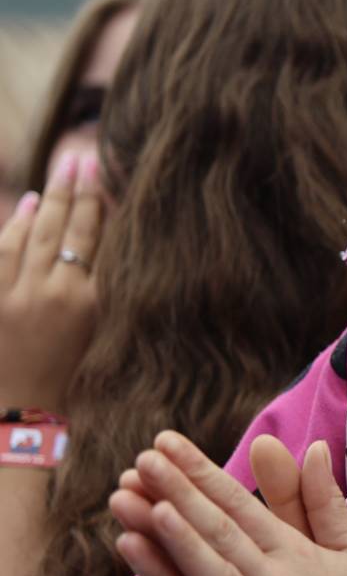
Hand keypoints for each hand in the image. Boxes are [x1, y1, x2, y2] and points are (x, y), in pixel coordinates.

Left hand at [0, 153, 102, 413]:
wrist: (23, 417)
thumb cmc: (73, 381)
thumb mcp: (99, 333)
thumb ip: (102, 290)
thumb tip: (107, 249)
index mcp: (85, 301)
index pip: (91, 236)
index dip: (95, 200)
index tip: (99, 169)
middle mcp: (49, 292)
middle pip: (58, 228)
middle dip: (68, 190)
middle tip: (77, 158)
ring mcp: (13, 297)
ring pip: (26, 236)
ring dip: (40, 204)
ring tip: (53, 180)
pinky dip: (8, 230)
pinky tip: (19, 210)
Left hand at [113, 437, 343, 575]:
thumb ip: (324, 504)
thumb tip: (315, 447)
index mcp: (299, 556)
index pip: (241, 506)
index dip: (201, 475)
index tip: (165, 445)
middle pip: (222, 536)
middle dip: (178, 496)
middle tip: (141, 462)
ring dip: (179, 548)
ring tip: (143, 513)